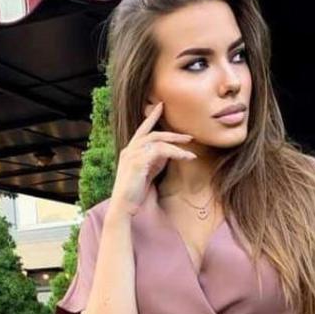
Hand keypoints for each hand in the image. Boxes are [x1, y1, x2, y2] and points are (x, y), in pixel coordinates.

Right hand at [110, 101, 196, 216]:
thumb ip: (155, 161)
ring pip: (158, 141)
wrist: (123, 207)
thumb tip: (168, 152)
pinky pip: (160, 151)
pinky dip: (175, 152)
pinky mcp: (138, 161)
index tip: (160, 106)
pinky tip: (185, 157)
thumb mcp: (147, 174)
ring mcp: (132, 154)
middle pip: (153, 133)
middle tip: (189, 137)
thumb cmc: (134, 194)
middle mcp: (129, 150)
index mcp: (130, 151)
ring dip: (176, 144)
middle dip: (172, 134)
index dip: (151, 117)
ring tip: (191, 151)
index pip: (142, 130)